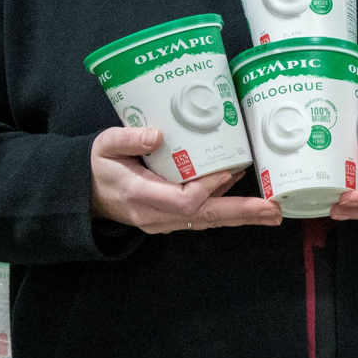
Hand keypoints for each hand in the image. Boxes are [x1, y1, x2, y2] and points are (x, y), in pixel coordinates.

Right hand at [87, 126, 279, 233]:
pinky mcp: (170, 220)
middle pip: (205, 217)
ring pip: (207, 221)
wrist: (85, 194)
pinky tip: (247, 205)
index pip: (183, 200)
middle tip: (272, 211)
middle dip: (241, 213)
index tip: (226, 169)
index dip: (208, 187)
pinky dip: (225, 211)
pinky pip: (202, 218)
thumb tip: (158, 134)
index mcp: (140, 195)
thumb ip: (128, 138)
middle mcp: (155, 216)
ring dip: (240, 216)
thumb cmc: (97, 165)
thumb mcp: (104, 145)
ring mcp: (163, 222)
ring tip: (271, 211)